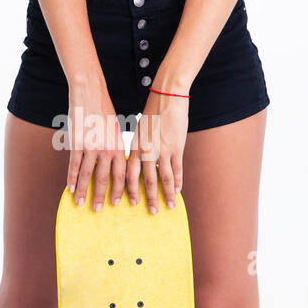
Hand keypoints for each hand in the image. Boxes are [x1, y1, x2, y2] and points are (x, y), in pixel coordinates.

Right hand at [65, 79, 127, 211]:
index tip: (118, 203)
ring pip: (88, 175)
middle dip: (102, 197)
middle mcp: (108, 149)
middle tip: (99, 211)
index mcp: (119, 146)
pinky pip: (74, 165)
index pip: (122, 174)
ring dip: (84, 192)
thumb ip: (113, 147)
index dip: (120, 190)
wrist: (90, 92)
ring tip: (81, 204)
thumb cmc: (102, 109)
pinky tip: (70, 189)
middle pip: (105, 179)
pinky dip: (72, 179)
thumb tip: (112, 162)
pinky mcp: (77, 143)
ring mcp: (92, 146)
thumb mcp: (114, 129)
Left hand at [126, 88, 187, 213]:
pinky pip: (177, 169)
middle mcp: (146, 150)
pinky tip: (178, 191)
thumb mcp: (140, 130)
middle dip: (148, 198)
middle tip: (151, 212)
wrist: (167, 95)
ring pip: (163, 178)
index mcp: (134, 146)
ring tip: (167, 207)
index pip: (129, 174)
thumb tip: (139, 161)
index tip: (130, 202)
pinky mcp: (176, 146)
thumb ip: (139, 147)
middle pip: (145, 180)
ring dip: (165, 195)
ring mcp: (162, 149)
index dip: (129, 190)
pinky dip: (178, 182)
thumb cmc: (152, 111)